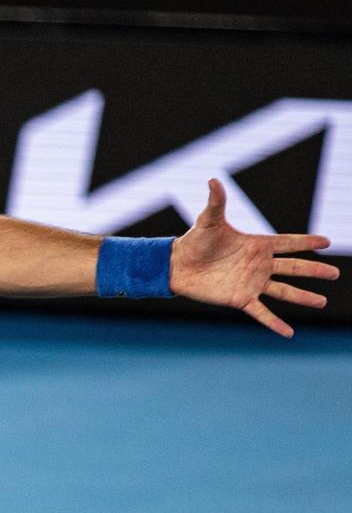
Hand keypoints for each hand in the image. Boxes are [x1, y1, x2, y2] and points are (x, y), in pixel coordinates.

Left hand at [170, 178, 339, 336]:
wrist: (177, 265)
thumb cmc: (194, 241)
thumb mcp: (208, 220)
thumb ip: (216, 202)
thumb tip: (212, 179)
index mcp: (257, 245)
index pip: (288, 243)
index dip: (306, 242)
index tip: (326, 241)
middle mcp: (259, 265)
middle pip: (293, 267)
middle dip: (314, 270)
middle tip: (334, 273)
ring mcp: (252, 283)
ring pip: (284, 291)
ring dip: (302, 297)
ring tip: (321, 302)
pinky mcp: (240, 298)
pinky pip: (261, 312)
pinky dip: (275, 323)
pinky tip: (289, 333)